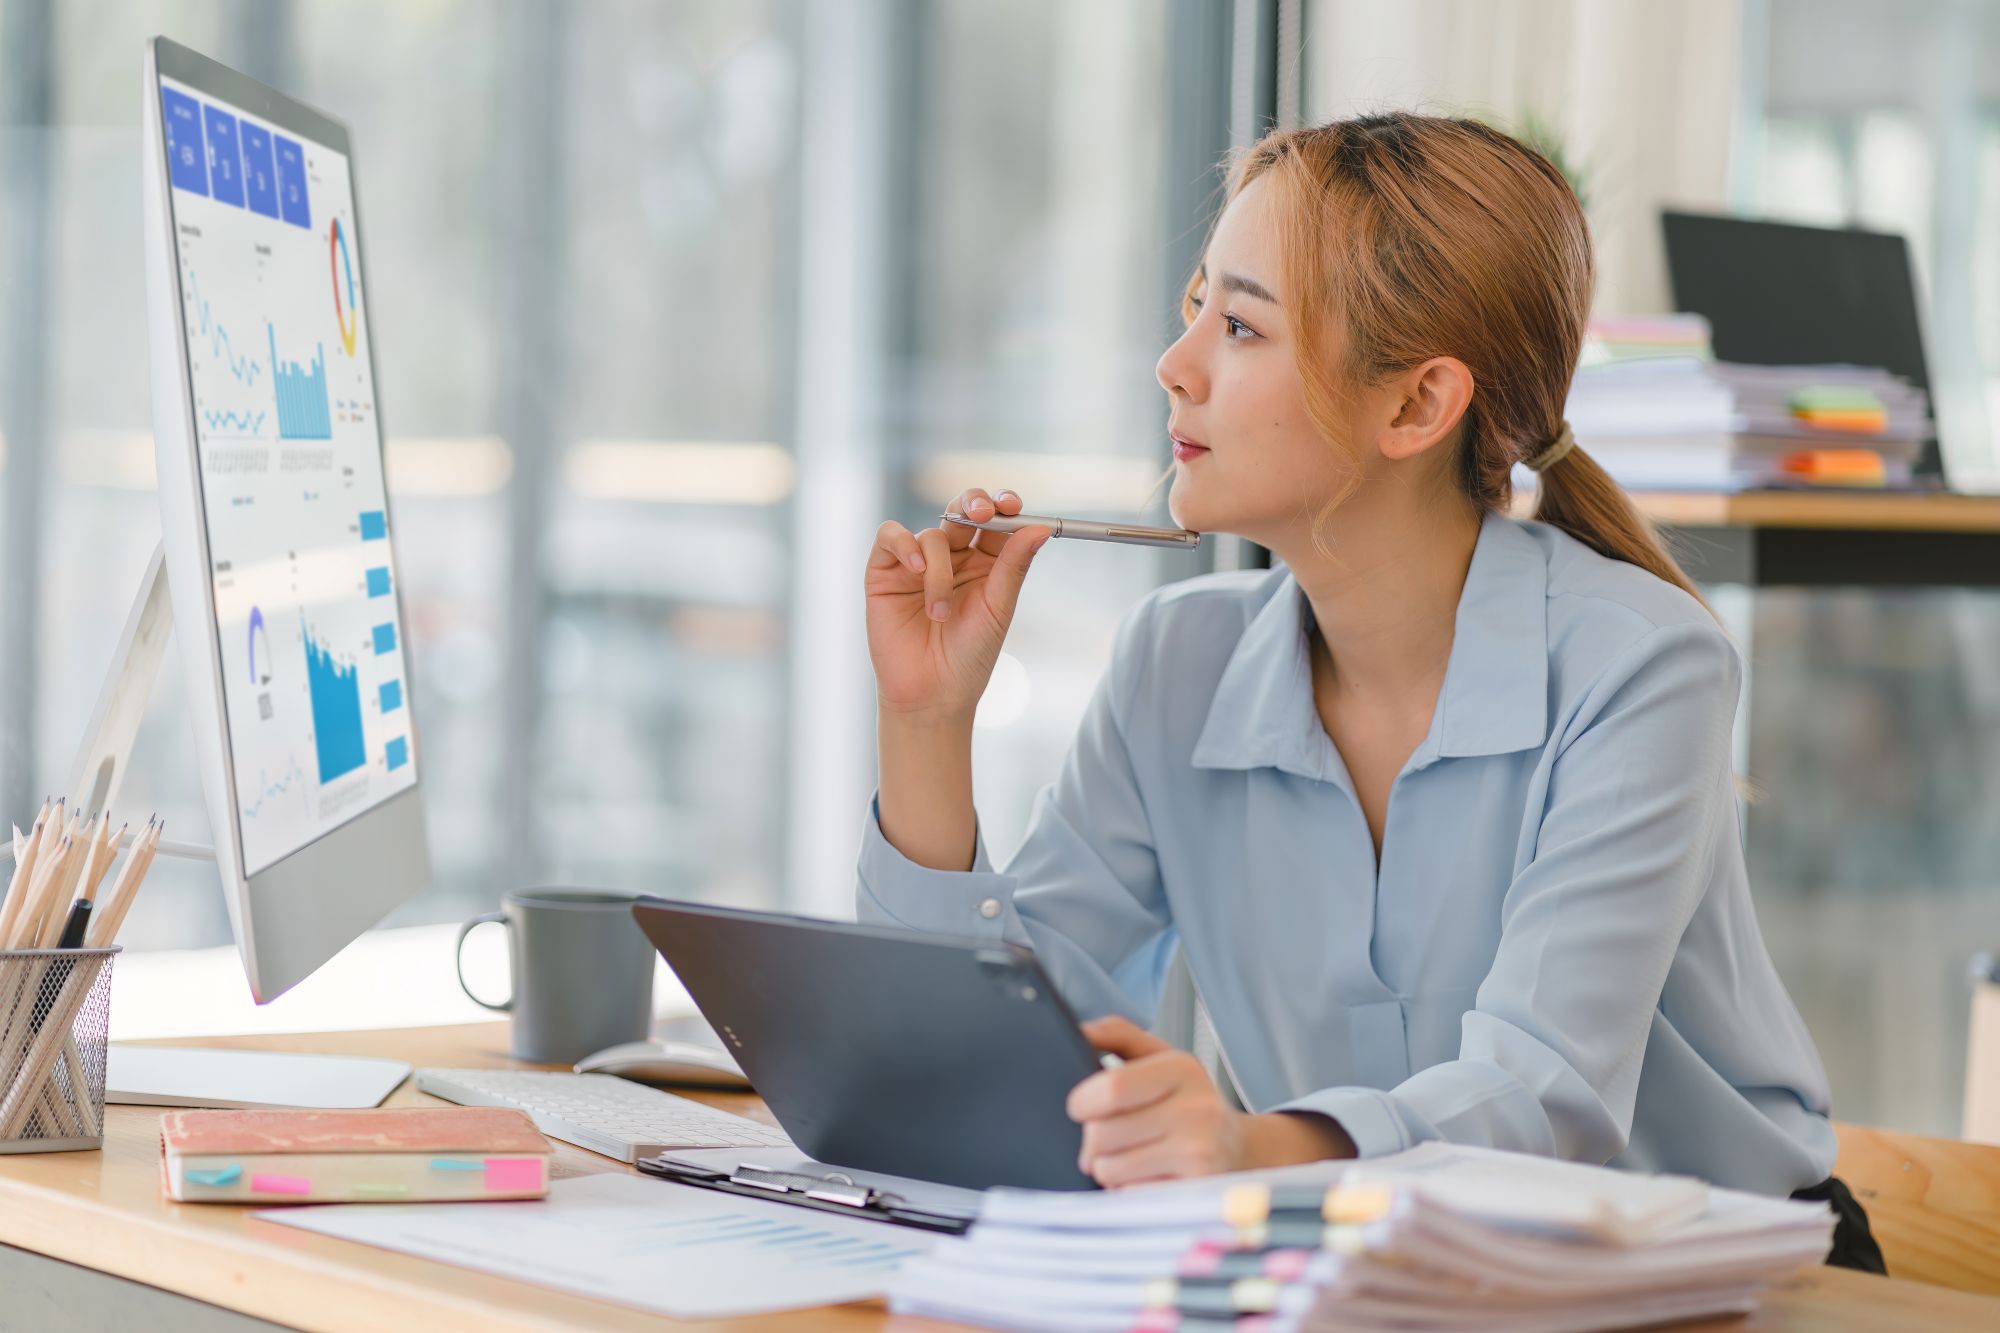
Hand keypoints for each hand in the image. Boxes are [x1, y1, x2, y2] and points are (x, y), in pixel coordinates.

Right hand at [865, 488, 1051, 722]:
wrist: (931, 694)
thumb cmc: (969, 657)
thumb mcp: (998, 608)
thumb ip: (1013, 565)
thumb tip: (1041, 529)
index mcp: (986, 564)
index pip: (996, 520)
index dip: (1004, 505)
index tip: (1012, 505)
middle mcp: (952, 558)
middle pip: (962, 509)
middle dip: (975, 503)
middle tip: (983, 513)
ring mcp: (917, 563)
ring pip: (931, 535)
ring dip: (939, 571)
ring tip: (940, 612)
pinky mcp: (885, 572)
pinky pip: (890, 537)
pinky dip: (904, 545)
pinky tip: (915, 570)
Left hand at [1068, 1016, 1357, 1187]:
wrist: (1239, 1149)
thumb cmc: (1188, 1102)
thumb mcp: (1159, 1058)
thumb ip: (1117, 1035)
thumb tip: (1079, 1030)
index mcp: (1182, 1070)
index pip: (1111, 1088)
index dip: (1082, 1102)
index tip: (1081, 1107)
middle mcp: (1197, 1111)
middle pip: (1101, 1134)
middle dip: (1092, 1140)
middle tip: (1111, 1137)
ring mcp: (1199, 1155)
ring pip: (1109, 1169)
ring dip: (1108, 1167)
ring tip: (1132, 1156)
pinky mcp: (1193, 1193)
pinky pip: (1128, 1196)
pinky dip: (1128, 1190)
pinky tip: (1149, 1175)